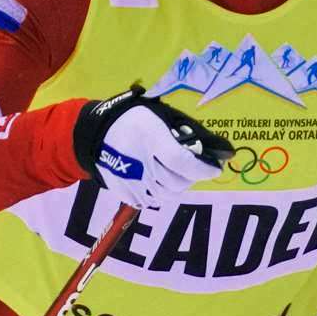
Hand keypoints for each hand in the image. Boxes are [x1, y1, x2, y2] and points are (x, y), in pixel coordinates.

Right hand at [72, 87, 233, 209]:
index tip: (216, 168)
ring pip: (169, 194)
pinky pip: (153, 200)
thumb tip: (219, 147)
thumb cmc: (133, 120)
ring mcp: (132, 182)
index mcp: (151, 139)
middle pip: (178, 181)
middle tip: (193, 166)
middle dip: (192, 175)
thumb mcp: (159, 115)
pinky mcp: (126, 193)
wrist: (97, 134)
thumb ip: (187, 130)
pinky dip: (162, 192)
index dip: (203, 168)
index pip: (182, 161)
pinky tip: (160, 178)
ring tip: (177, 172)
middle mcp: (142, 163)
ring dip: (179, 184)